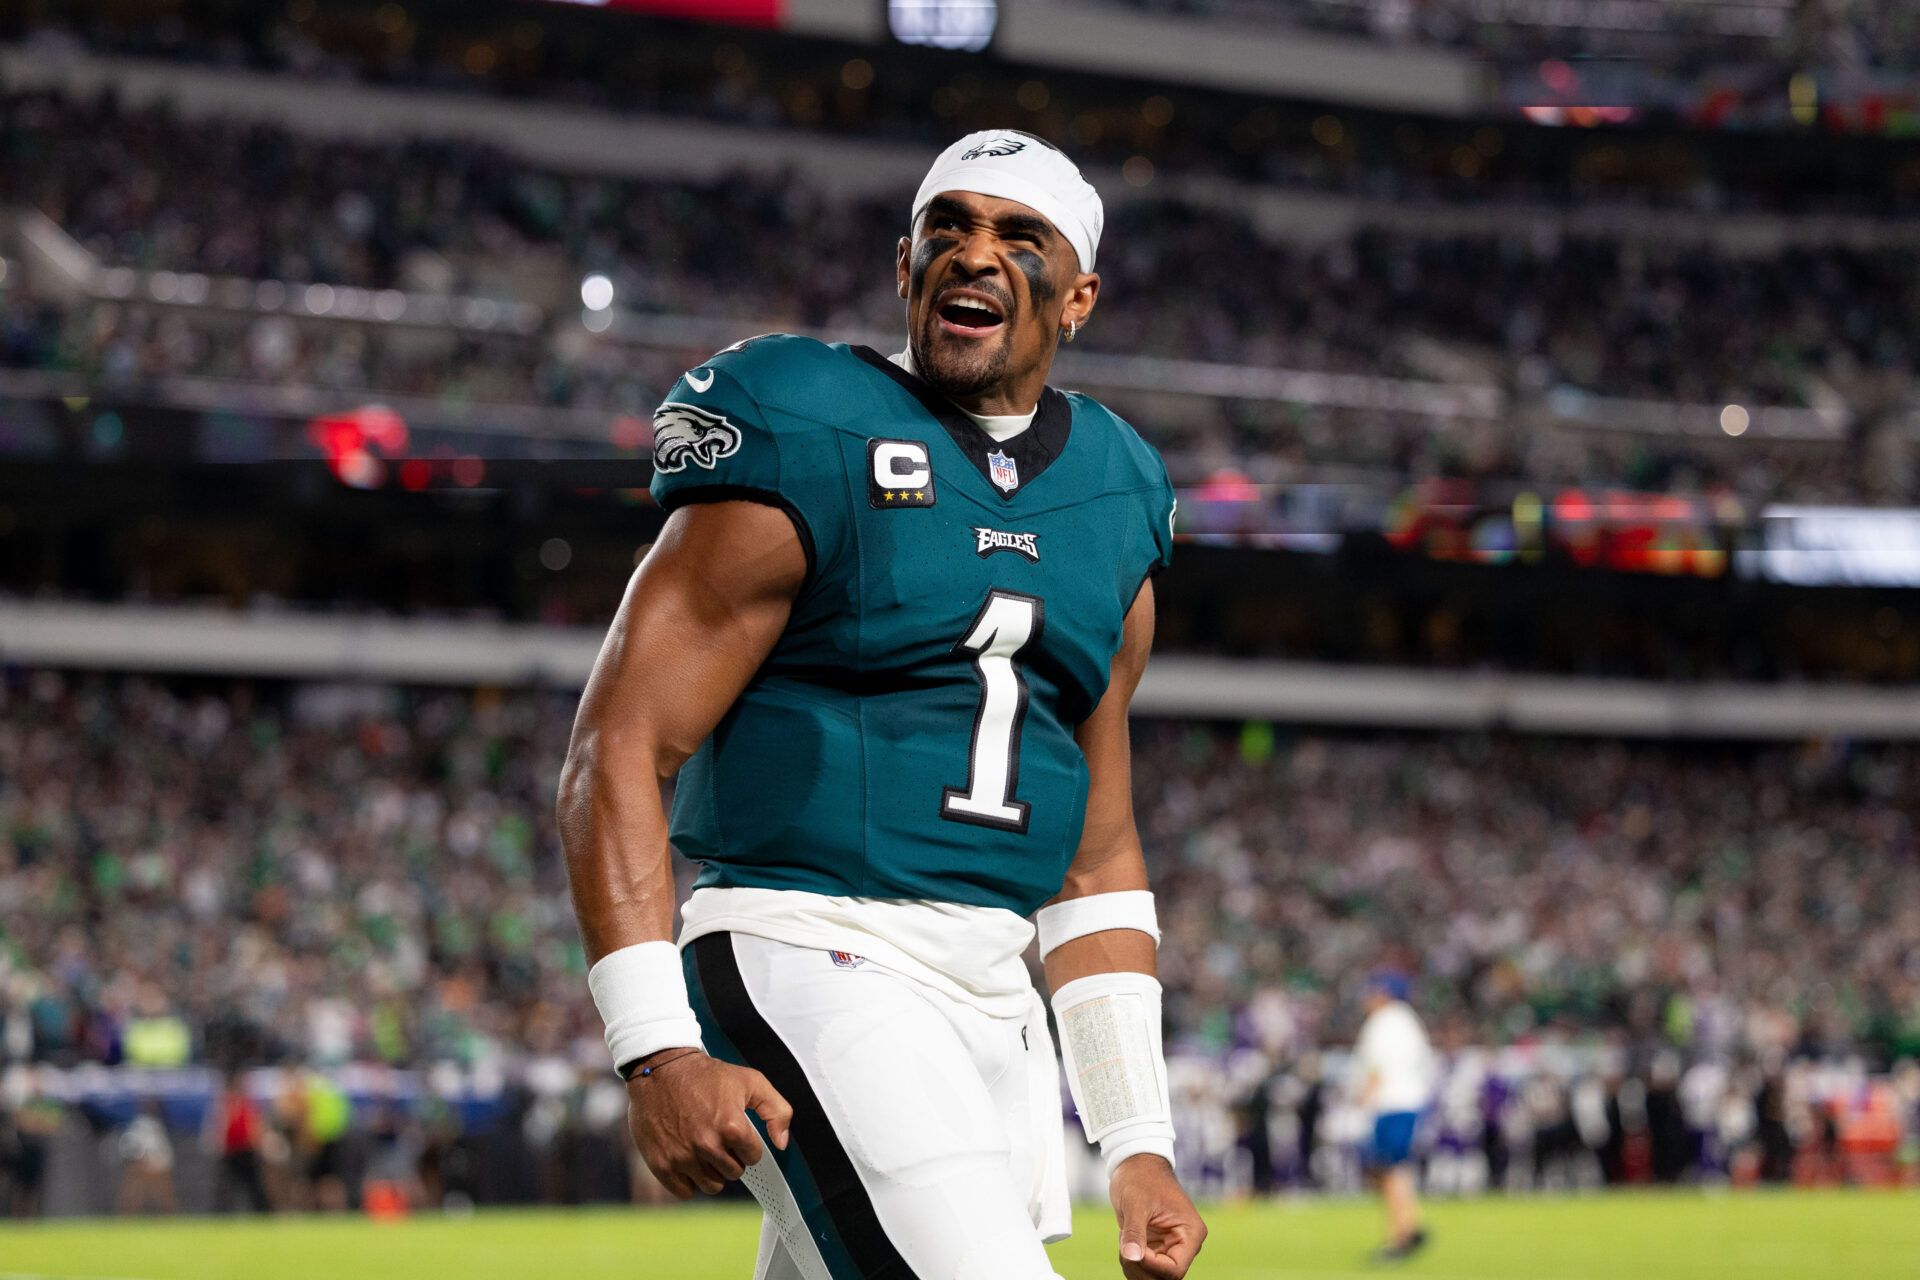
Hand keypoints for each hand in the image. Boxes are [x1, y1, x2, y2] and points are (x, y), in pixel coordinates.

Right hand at [626, 1051, 793, 1199]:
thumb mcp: (751, 1081)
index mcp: (731, 1126)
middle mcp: (707, 1144)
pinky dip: (690, 1181)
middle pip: (734, 1172)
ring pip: (712, 1185)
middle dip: (731, 1158)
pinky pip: (686, 1192)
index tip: (737, 1133)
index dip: (748, 1144)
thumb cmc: (705, 1075)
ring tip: (706, 1151)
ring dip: (712, 1172)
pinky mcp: (661, 1164)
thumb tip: (781, 1143)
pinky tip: (690, 1161)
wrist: (661, 1070)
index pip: (753, 1156)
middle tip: (720, 1139)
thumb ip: (777, 1111)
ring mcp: (682, 1156)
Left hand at [1110, 1154, 1205, 1278]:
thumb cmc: (1140, 1177)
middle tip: (1123, 1246)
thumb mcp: (1135, 1203)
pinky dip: (1131, 1261)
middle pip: (1165, 1277)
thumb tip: (1131, 1256)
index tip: (1131, 1248)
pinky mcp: (1157, 1247)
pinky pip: (1145, 1267)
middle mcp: (1185, 1244)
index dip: (1151, 1265)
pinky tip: (1125, 1241)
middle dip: (1140, 1268)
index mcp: (1191, 1233)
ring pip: (1154, 1276)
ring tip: (1124, 1240)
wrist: (1135, 1164)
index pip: (1174, 1269)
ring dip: (1134, 1266)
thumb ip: (1134, 1232)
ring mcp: (1171, 1247)